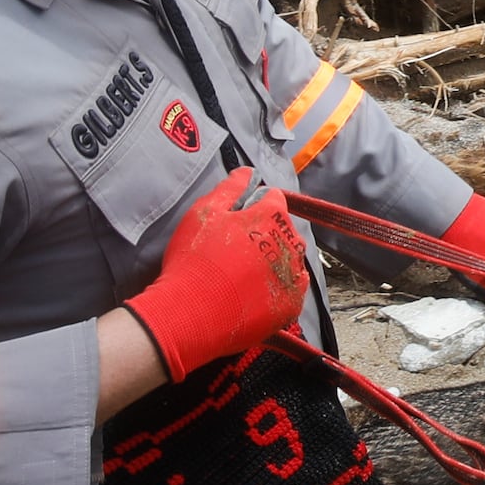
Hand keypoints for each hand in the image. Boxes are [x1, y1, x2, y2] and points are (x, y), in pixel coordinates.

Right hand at [123, 172, 310, 377]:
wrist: (191, 312)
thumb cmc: (194, 259)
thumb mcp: (204, 212)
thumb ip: (229, 188)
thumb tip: (247, 172)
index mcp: (272, 215)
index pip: (273, 200)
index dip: (253, 208)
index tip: (236, 222)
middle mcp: (291, 243)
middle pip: (284, 231)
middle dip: (266, 235)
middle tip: (235, 252)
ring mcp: (293, 276)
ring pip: (290, 261)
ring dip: (273, 262)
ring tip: (242, 275)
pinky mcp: (291, 305)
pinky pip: (291, 291)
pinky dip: (277, 290)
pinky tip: (254, 294)